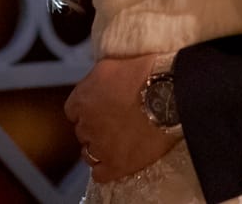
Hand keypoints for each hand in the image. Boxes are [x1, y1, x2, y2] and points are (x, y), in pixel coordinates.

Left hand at [64, 53, 175, 181]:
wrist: (168, 97)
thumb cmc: (145, 76)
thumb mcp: (111, 66)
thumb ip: (96, 81)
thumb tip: (95, 85)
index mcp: (82, 99)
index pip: (73, 111)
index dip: (88, 110)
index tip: (100, 108)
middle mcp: (86, 125)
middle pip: (82, 131)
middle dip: (96, 127)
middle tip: (115, 122)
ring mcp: (100, 147)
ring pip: (89, 153)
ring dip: (99, 148)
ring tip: (119, 142)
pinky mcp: (116, 165)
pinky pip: (100, 174)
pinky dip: (106, 170)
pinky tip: (116, 161)